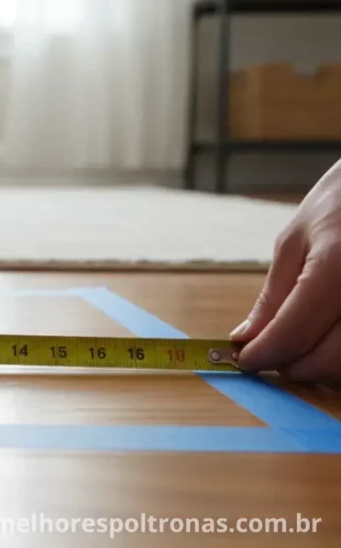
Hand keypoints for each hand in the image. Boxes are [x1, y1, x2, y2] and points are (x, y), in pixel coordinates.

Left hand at [232, 160, 340, 381]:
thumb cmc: (338, 206)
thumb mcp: (294, 241)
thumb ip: (273, 295)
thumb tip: (247, 339)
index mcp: (336, 265)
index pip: (294, 332)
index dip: (263, 354)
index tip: (245, 359)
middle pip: (328, 360)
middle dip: (292, 366)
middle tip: (272, 354)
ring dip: (322, 370)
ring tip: (302, 346)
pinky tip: (329, 343)